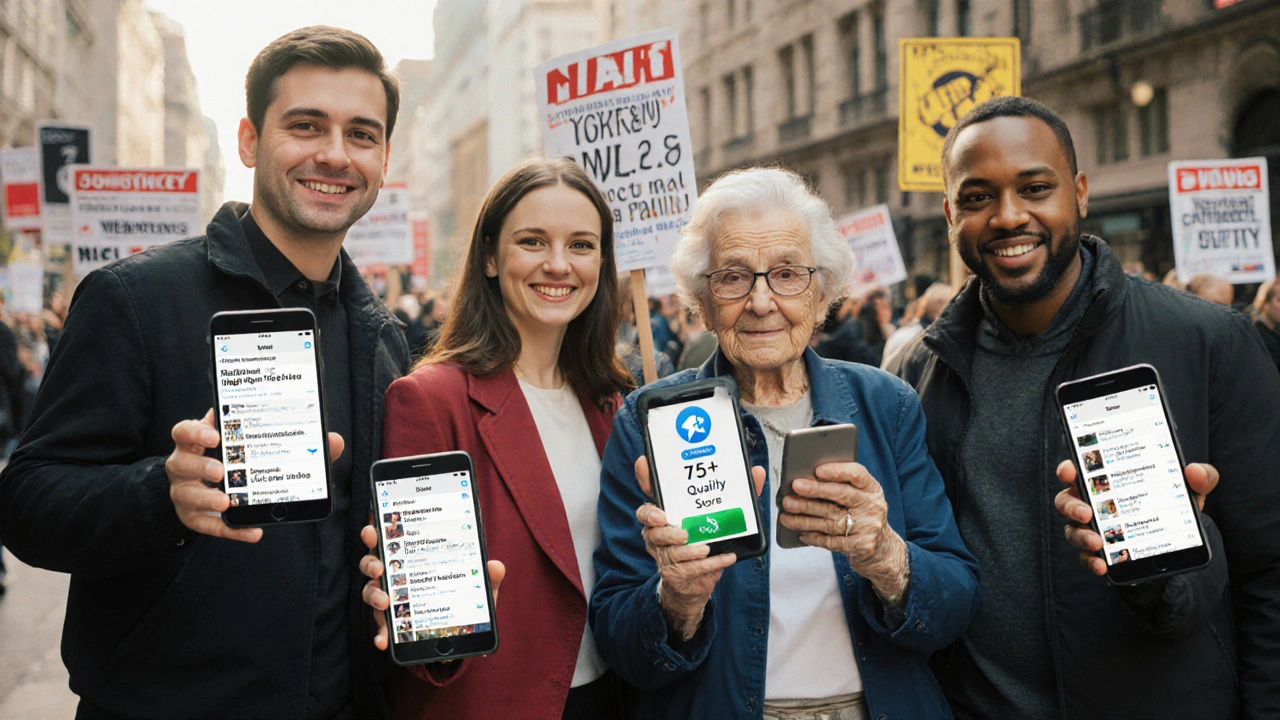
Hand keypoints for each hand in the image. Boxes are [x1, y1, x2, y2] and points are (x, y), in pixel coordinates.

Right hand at [166, 409, 344, 542]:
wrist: (202, 489)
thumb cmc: (236, 460)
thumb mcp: (252, 445)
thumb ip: (293, 440)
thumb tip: (333, 440)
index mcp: (198, 442)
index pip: (185, 431)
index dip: (197, 432)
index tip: (216, 434)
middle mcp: (185, 465)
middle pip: (181, 463)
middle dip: (201, 467)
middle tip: (222, 471)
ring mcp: (185, 492)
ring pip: (187, 495)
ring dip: (207, 499)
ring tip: (227, 503)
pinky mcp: (193, 518)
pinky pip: (210, 527)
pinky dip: (231, 531)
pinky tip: (253, 532)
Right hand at [359, 523, 504, 650]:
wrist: (462, 635)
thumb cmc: (466, 601)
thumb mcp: (479, 588)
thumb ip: (488, 577)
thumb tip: (495, 565)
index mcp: (415, 558)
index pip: (392, 540)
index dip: (377, 532)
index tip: (373, 528)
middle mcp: (397, 577)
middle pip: (374, 563)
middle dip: (371, 562)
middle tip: (379, 567)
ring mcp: (392, 600)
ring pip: (371, 592)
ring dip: (374, 596)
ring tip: (385, 602)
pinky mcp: (393, 624)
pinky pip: (382, 627)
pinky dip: (381, 633)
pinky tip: (383, 639)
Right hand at [633, 456, 765, 638]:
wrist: (696, 581)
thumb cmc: (704, 540)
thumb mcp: (718, 516)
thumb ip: (736, 494)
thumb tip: (756, 472)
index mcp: (664, 517)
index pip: (647, 507)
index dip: (646, 499)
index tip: (657, 505)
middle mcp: (658, 535)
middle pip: (652, 531)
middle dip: (667, 533)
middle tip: (684, 534)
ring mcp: (664, 556)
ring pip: (671, 553)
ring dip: (689, 551)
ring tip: (705, 548)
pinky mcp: (674, 574)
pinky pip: (691, 569)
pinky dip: (711, 564)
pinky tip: (727, 558)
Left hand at [778, 461, 909, 602]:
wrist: (883, 550)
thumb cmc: (862, 517)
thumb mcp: (860, 499)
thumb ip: (841, 488)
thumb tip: (806, 481)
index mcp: (871, 488)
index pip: (856, 474)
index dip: (837, 471)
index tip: (817, 470)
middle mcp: (873, 506)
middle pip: (841, 495)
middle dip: (815, 490)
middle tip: (794, 487)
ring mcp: (869, 527)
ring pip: (831, 520)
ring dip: (805, 518)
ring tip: (786, 514)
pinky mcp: (862, 546)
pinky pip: (832, 541)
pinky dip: (814, 536)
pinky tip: (801, 533)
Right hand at [1054, 460, 1218, 575]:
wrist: (1176, 546)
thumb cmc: (1172, 508)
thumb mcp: (1190, 491)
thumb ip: (1200, 477)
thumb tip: (1195, 471)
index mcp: (1107, 481)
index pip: (1079, 471)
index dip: (1069, 469)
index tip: (1070, 471)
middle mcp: (1093, 504)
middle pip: (1066, 500)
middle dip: (1071, 506)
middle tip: (1086, 512)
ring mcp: (1093, 529)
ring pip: (1072, 530)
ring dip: (1081, 535)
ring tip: (1097, 542)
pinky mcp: (1100, 553)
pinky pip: (1086, 557)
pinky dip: (1091, 561)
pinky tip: (1102, 565)